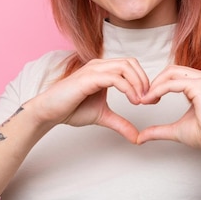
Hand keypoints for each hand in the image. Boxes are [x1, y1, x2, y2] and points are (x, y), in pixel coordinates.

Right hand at [31, 58, 148, 142]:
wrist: (49, 112)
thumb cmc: (72, 109)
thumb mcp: (103, 116)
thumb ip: (120, 123)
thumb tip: (137, 137)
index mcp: (104, 70)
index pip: (131, 66)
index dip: (144, 80)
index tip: (151, 100)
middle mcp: (100, 65)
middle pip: (131, 63)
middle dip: (144, 80)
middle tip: (149, 100)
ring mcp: (94, 70)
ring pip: (125, 67)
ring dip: (138, 83)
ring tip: (142, 101)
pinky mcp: (89, 78)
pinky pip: (115, 78)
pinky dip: (128, 88)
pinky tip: (133, 102)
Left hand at [136, 65, 200, 155]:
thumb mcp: (176, 130)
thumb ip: (158, 130)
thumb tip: (140, 138)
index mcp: (200, 84)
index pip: (173, 75)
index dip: (157, 85)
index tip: (145, 100)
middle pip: (170, 70)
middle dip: (153, 83)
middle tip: (142, 98)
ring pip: (170, 73)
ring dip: (154, 85)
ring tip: (145, 100)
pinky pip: (172, 83)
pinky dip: (158, 90)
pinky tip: (151, 100)